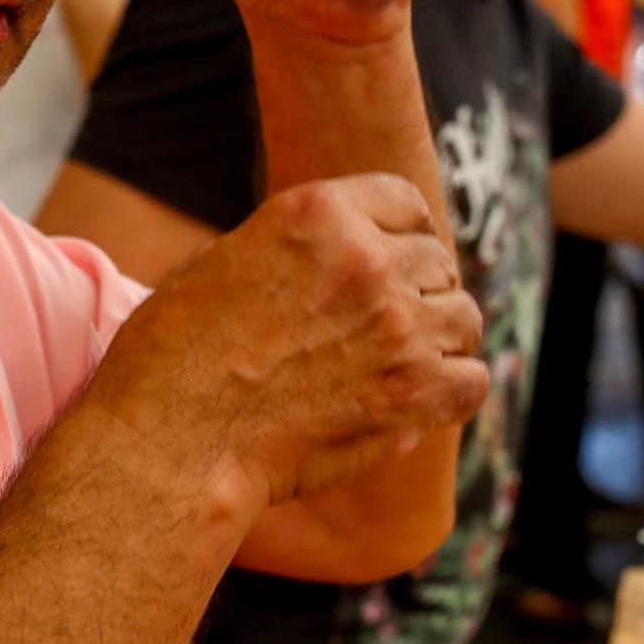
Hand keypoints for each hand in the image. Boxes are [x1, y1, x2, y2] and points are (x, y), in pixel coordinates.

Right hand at [87, 174, 487, 507]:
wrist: (171, 440)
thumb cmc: (175, 356)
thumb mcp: (227, 259)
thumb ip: (299, 250)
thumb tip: (338, 256)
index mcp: (319, 212)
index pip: (407, 202)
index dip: (401, 235)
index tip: (389, 264)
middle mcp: (368, 259)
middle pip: (439, 262)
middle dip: (417, 292)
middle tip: (381, 331)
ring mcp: (397, 326)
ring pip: (464, 320)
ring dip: (440, 342)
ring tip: (399, 366)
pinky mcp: (412, 393)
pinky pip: (473, 381)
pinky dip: (452, 392)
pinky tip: (418, 402)